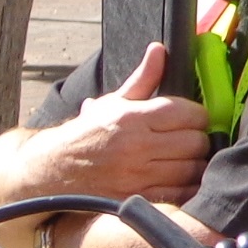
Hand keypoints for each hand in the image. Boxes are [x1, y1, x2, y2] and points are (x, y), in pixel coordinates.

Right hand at [7, 44, 210, 205]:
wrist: (52, 171)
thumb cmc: (85, 136)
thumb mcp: (111, 103)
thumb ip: (142, 79)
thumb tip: (159, 50)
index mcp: (133, 117)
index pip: (191, 113)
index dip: (196, 116)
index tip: (189, 120)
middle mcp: (137, 146)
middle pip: (196, 142)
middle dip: (195, 140)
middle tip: (186, 141)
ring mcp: (137, 175)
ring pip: (191, 168)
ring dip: (192, 165)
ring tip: (181, 160)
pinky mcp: (136, 197)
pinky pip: (180, 193)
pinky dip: (184, 187)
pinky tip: (176, 180)